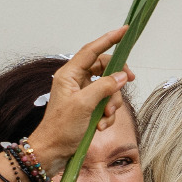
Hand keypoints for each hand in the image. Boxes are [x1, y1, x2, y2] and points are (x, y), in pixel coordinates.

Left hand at [26, 27, 132, 165]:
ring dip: (112, 104)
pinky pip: (107, 104)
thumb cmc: (61, 127)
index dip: (109, 39)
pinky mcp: (89, 107)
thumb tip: (121, 76)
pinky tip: (101, 126)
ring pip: (109, 88)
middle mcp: (76, 81)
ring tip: (104, 118)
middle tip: (129, 82)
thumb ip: (104, 86)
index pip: (92, 50)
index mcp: (69, 74)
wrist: (53, 151)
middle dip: (116, 81)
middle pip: (105, 69)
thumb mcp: (84, 105)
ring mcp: (83, 94)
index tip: (125, 30)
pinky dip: (108, 115)